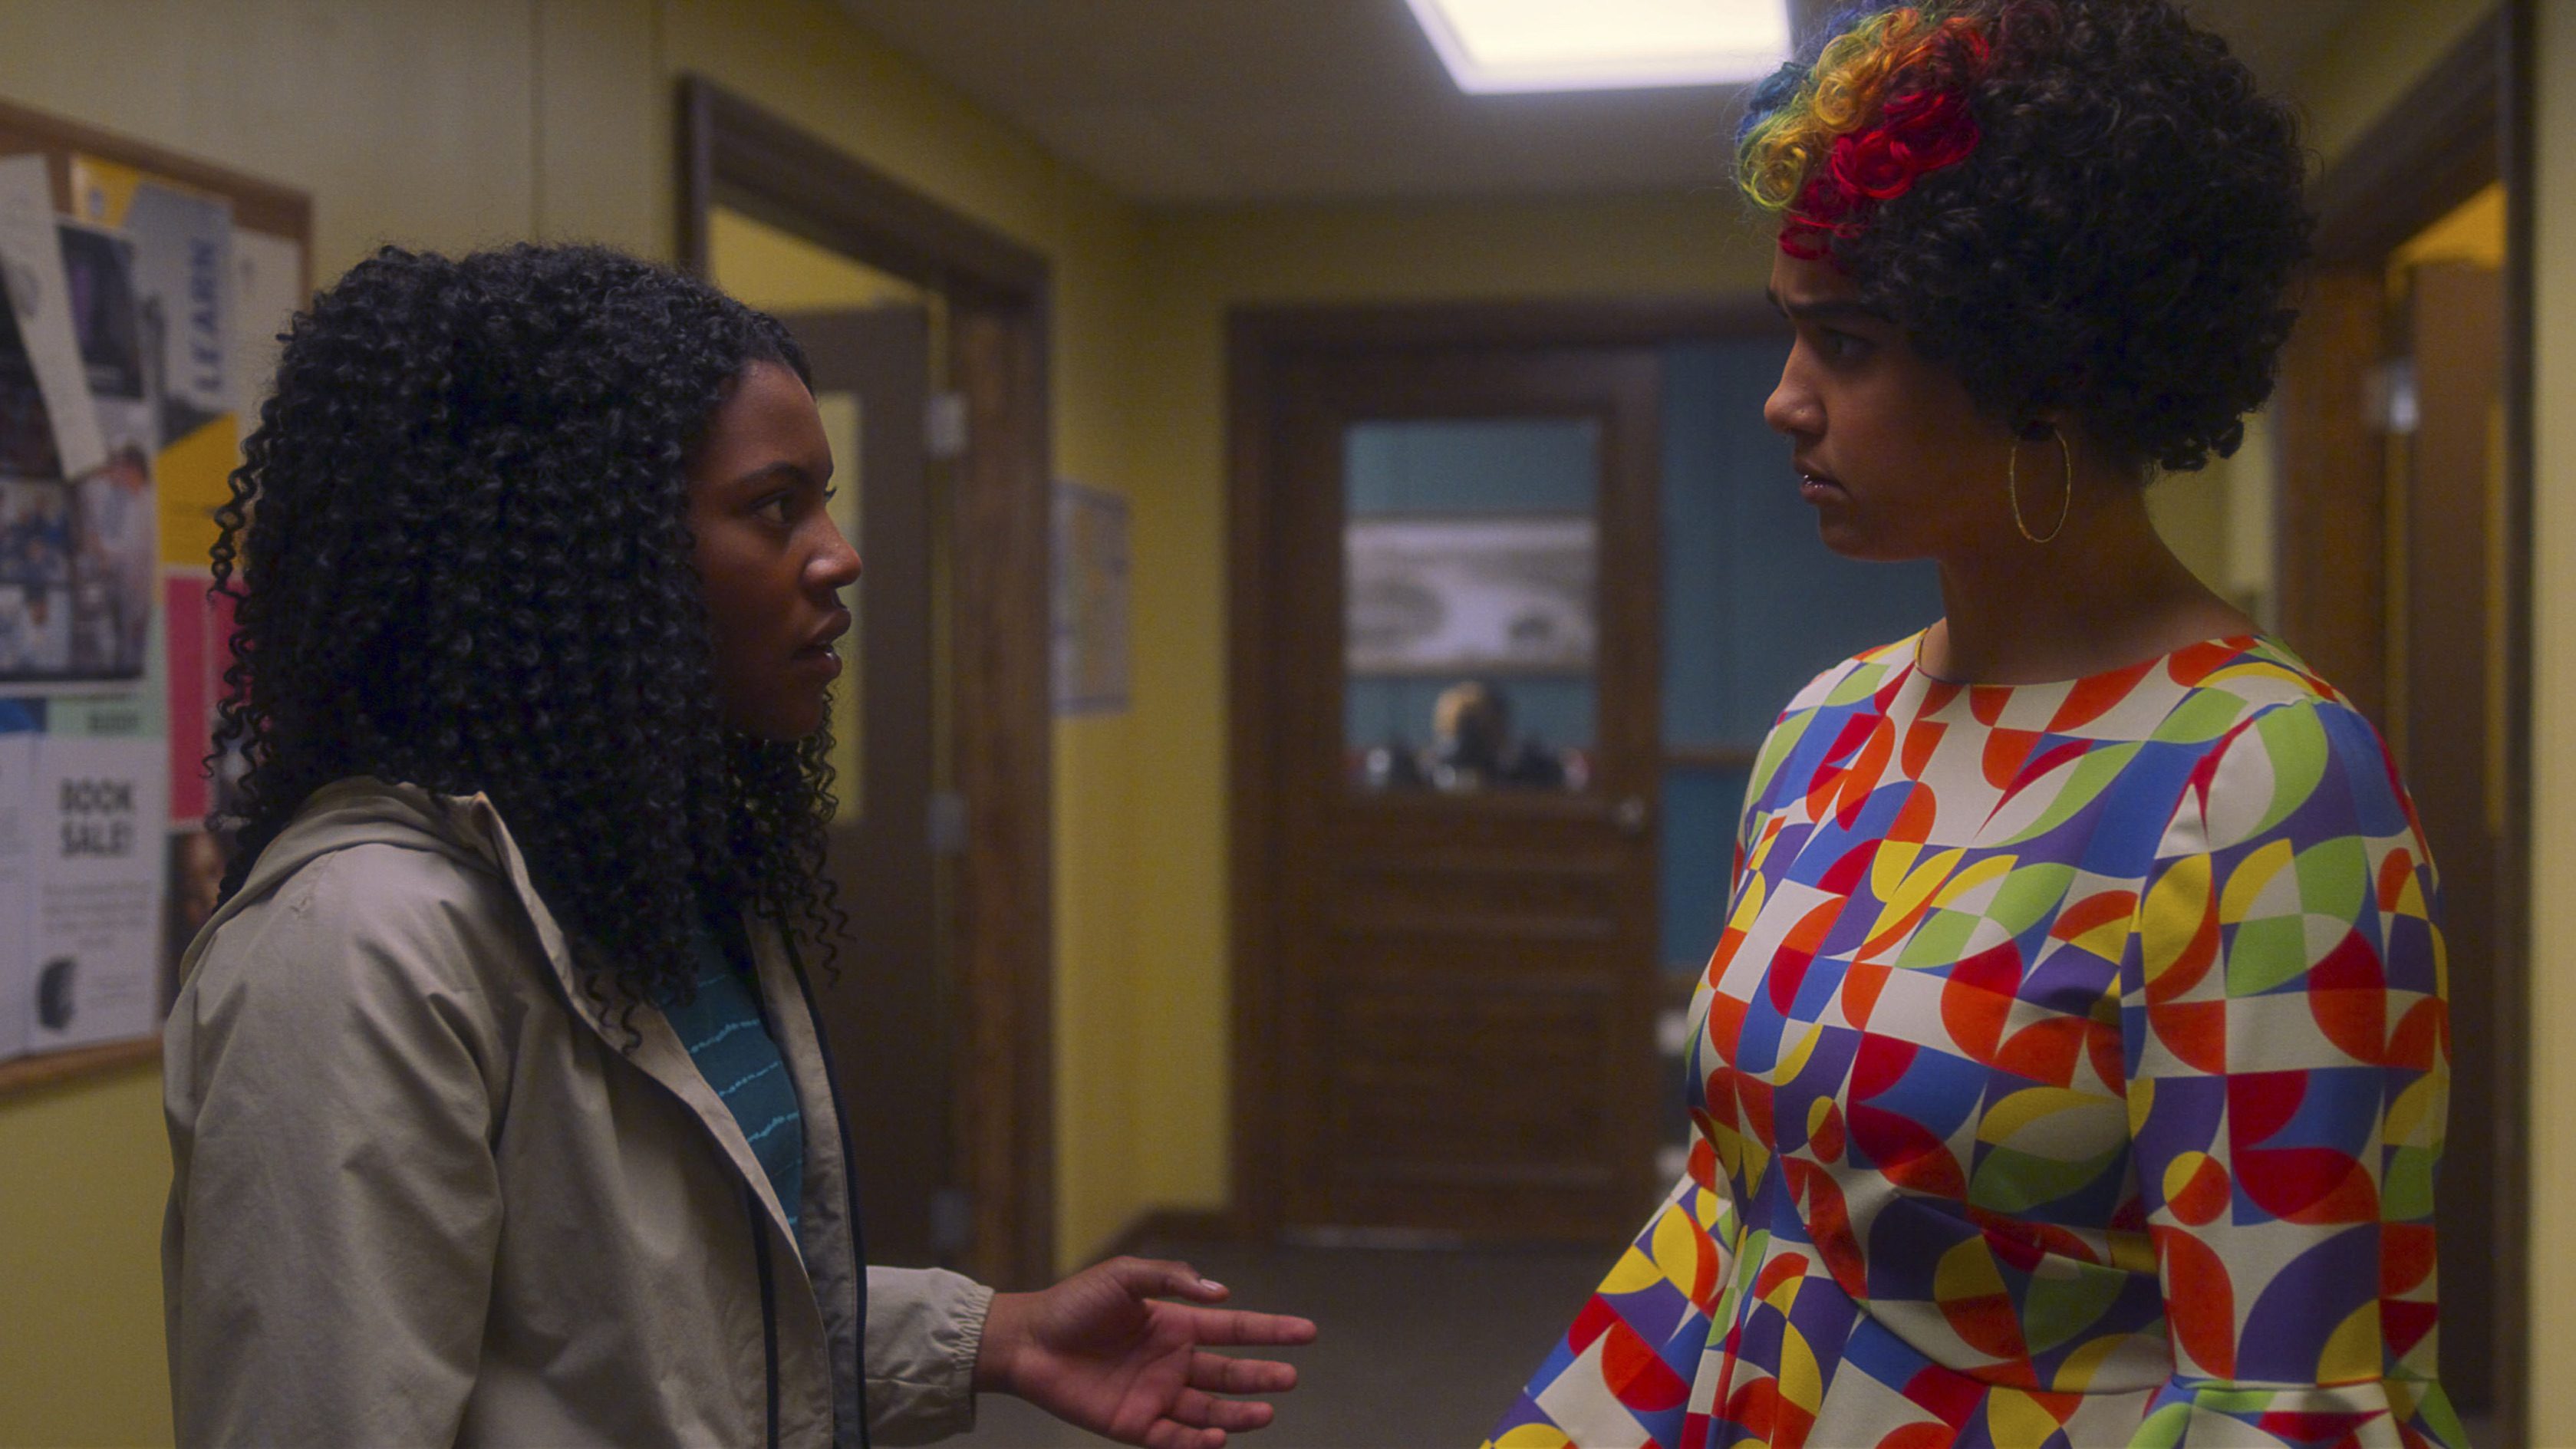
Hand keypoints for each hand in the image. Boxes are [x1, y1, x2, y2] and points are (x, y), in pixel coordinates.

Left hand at [975, 1256, 1318, 1448]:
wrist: (1028, 1340)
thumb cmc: (1074, 1303)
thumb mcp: (1125, 1276)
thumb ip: (1172, 1280)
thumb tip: (1222, 1294)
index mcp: (1176, 1325)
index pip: (1235, 1329)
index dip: (1272, 1331)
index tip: (1308, 1332)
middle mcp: (1173, 1363)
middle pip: (1230, 1373)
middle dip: (1262, 1376)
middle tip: (1289, 1378)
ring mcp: (1156, 1395)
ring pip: (1210, 1410)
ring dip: (1238, 1415)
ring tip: (1265, 1413)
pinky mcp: (1134, 1424)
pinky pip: (1173, 1438)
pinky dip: (1197, 1442)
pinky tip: (1216, 1437)